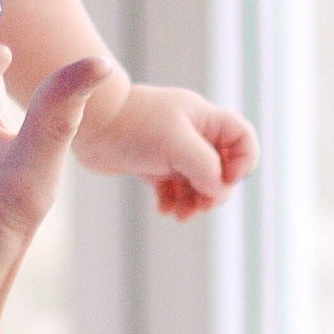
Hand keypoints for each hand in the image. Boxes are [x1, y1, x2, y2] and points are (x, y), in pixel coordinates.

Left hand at [76, 78, 258, 221]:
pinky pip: (174, 188)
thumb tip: (219, 191)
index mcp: (204, 118)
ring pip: (198, 181)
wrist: (91, 123)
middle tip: (201, 205)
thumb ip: (205, 167)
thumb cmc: (134, 126)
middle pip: (222, 166)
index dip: (243, 163)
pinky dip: (174, 201)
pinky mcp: (152, 164)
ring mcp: (172, 149)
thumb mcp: (177, 144)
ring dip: (195, 201)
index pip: (242, 138)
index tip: (226, 180)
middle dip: (215, 190)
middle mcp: (192, 133)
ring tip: (181, 215)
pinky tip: (165, 209)